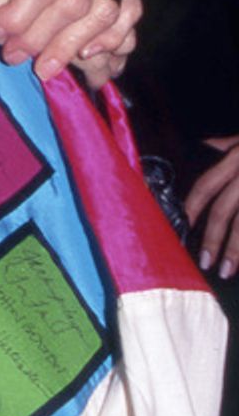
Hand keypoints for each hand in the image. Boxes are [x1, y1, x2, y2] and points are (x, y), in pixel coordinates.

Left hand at [184, 135, 238, 277]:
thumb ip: (226, 146)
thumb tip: (203, 148)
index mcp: (237, 156)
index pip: (206, 185)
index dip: (192, 207)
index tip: (183, 227)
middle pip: (224, 209)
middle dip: (211, 238)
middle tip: (204, 262)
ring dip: (235, 250)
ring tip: (227, 270)